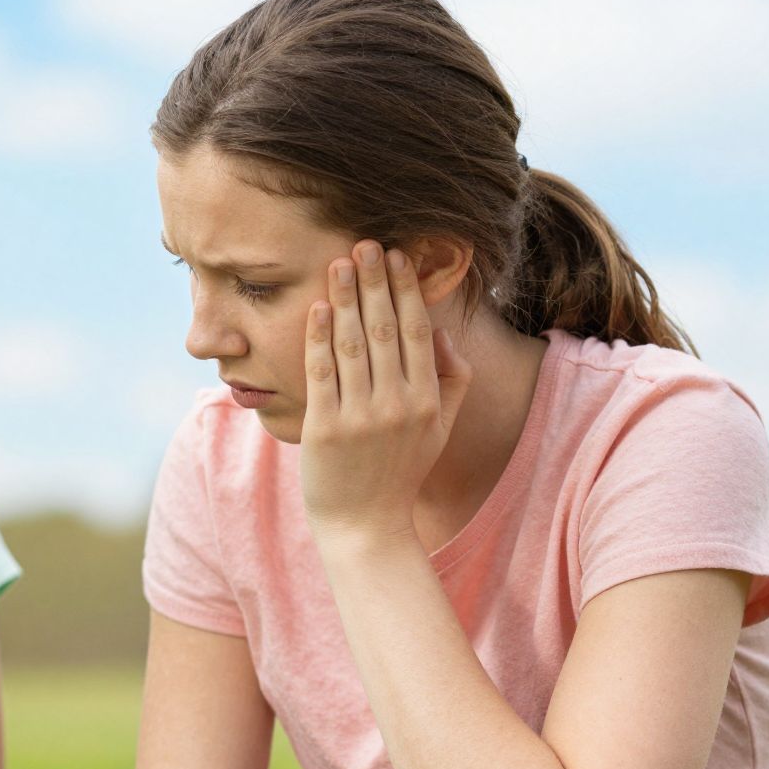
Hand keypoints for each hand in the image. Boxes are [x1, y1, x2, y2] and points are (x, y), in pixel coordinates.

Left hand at [299, 241, 473, 543]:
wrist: (365, 525)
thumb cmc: (401, 470)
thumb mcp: (440, 427)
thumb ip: (452, 378)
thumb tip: (441, 331)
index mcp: (427, 399)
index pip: (418, 331)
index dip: (407, 291)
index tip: (398, 257)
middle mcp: (396, 404)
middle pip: (384, 329)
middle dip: (374, 283)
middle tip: (365, 243)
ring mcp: (360, 416)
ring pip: (352, 345)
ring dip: (344, 299)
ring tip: (338, 263)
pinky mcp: (325, 428)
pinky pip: (322, 374)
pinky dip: (318, 338)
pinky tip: (316, 308)